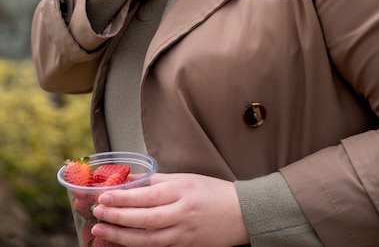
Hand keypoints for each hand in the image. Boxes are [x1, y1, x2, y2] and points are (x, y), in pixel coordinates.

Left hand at [91, 172, 249, 246]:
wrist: (241, 214)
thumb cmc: (212, 191)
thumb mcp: (185, 178)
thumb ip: (155, 179)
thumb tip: (127, 178)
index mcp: (182, 191)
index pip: (148, 196)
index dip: (123, 199)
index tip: (103, 196)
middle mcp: (182, 213)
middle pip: (144, 219)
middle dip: (118, 218)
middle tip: (97, 214)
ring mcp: (183, 234)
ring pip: (147, 240)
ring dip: (121, 237)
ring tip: (101, 231)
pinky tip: (121, 243)